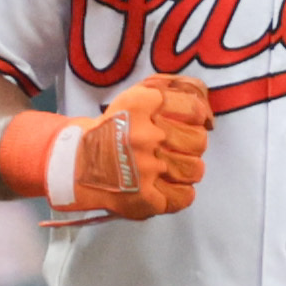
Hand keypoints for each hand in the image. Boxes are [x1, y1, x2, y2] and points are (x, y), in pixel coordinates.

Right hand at [39, 73, 210, 223]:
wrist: (79, 162)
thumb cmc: (115, 127)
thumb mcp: (137, 96)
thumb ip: (172, 88)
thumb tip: (207, 105)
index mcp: (141, 105)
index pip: (195, 108)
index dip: (199, 117)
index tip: (191, 122)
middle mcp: (143, 135)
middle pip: (198, 141)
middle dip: (191, 144)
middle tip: (174, 147)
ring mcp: (144, 168)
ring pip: (195, 169)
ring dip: (187, 169)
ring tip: (169, 167)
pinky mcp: (144, 197)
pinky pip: (185, 197)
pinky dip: (181, 193)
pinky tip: (166, 186)